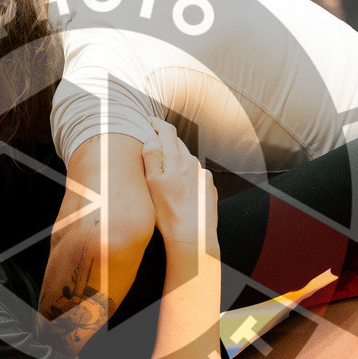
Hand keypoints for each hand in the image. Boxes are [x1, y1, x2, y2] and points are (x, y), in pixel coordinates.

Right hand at [141, 119, 217, 252]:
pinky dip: (186, 175)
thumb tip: (152, 136)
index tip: (148, 121)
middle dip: (165, 141)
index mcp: (176, 159)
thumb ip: (151, 157)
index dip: (156, 123)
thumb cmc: (168, 213)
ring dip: (176, 159)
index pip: (167, 131)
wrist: (193, 237)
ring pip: (186, 160)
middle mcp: (192, 163)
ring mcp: (203, 175)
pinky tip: (180, 189)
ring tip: (164, 172)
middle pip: (177, 144)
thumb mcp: (152, 183)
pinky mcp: (209, 188)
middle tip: (152, 143)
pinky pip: (195, 174)